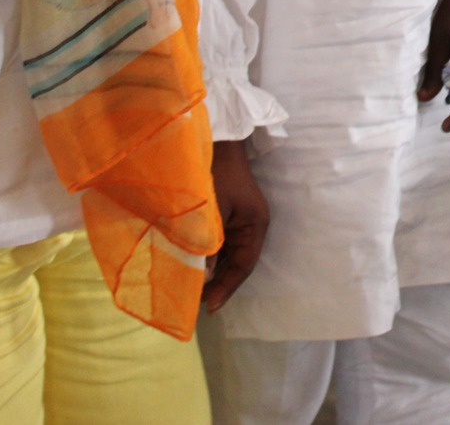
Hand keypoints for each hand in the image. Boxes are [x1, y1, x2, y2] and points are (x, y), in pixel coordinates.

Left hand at [204, 139, 269, 313]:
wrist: (215, 142)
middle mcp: (250, 227)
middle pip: (237, 264)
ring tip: (194, 293)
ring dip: (213, 273)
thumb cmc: (217, 174)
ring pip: (227, 256)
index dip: (228, 288)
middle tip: (198, 305)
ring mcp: (238, 222)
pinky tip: (194, 269)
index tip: (210, 307)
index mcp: (255, 225)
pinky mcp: (225, 217)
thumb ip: (208, 244)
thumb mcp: (212, 212)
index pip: (244, 265)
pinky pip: (218, 245)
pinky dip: (208, 259)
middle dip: (220, 284)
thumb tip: (202, 276)